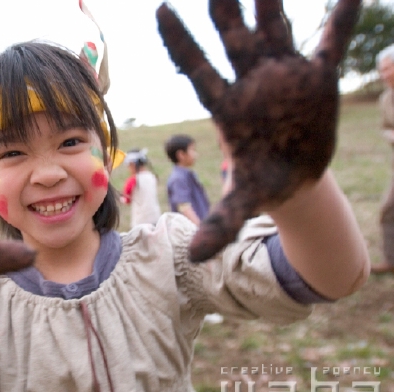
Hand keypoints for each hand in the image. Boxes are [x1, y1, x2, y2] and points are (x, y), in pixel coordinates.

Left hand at [156, 0, 360, 261]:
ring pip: (273, 25)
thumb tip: (195, 257)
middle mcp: (250, 82)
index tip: (159, 9)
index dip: (180, 42)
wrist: (295, 175)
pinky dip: (341, 16)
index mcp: (227, 106)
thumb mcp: (245, 202)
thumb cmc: (263, 184)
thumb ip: (222, 222)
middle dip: (224, 3)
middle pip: (232, 36)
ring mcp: (282, 75)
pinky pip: (330, 40)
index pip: (198, 69)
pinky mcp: (316, 77)